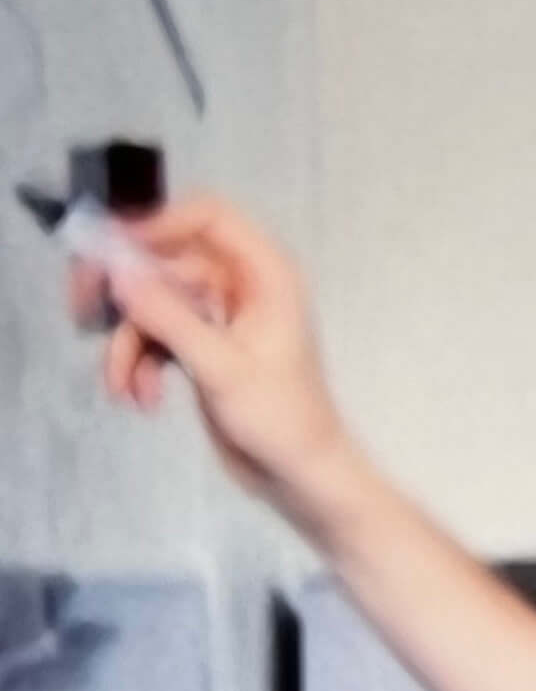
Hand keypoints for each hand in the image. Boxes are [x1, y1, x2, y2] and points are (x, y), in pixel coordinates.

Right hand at [91, 195, 356, 514]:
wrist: (299, 473)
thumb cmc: (281, 419)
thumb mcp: (222, 368)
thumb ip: (171, 318)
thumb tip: (122, 274)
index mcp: (267, 276)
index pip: (210, 217)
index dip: (159, 223)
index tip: (111, 249)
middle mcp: (244, 287)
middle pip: (167, 259)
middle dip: (125, 289)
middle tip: (82, 307)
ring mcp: (221, 317)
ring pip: (152, 303)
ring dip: (129, 343)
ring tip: (122, 385)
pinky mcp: (203, 346)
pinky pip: (155, 336)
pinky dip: (139, 363)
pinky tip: (141, 398)